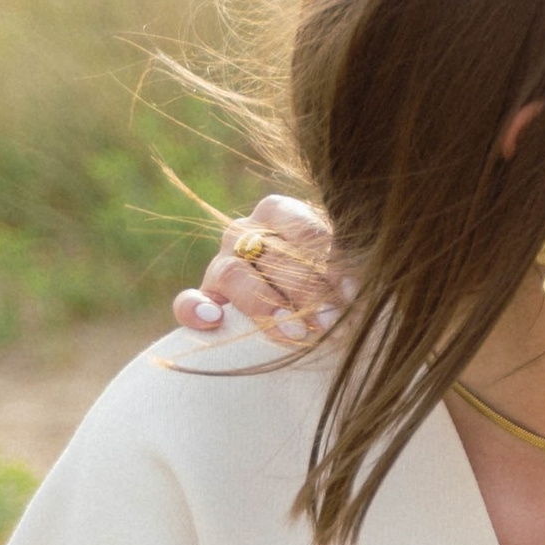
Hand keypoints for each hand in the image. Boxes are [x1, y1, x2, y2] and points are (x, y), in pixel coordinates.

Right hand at [172, 191, 350, 340]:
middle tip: (328, 321)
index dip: (328, 260)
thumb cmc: (328, 276)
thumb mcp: (340, 262)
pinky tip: (214, 321)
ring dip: (265, 305)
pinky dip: (195, 310)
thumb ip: (346, 267)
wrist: (296, 299)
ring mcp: (222, 263)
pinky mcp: (205, 297)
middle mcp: (246, 232)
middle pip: (270, 254)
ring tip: (295, 331)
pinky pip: (188, 301)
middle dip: (304, 290)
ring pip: (233, 274)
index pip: (301, 227)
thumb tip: (357, 293)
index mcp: (281, 213)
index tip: (350, 293)